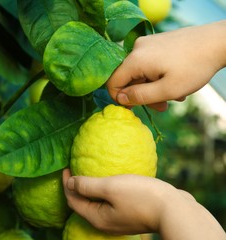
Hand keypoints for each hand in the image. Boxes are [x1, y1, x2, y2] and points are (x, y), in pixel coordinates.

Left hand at [62, 169, 185, 234]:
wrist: (175, 211)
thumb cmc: (141, 197)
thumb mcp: (110, 187)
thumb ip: (87, 186)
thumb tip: (70, 183)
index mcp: (97, 218)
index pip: (73, 201)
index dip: (66, 184)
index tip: (66, 167)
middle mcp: (105, 223)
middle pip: (83, 204)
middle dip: (76, 187)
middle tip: (75, 168)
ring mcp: (119, 221)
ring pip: (97, 204)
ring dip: (91, 189)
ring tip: (90, 172)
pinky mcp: (131, 215)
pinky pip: (111, 203)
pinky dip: (105, 192)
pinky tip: (111, 180)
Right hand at [106, 20, 225, 111]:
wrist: (218, 42)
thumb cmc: (194, 67)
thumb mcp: (167, 90)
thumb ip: (140, 97)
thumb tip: (120, 99)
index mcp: (135, 60)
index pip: (113, 83)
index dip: (120, 99)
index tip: (137, 109)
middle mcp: (136, 48)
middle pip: (128, 78)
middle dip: (142, 95)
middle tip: (162, 106)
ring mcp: (147, 43)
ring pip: (140, 72)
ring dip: (153, 87)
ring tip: (174, 95)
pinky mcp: (156, 42)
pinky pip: (148, 63)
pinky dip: (157, 76)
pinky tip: (174, 82)